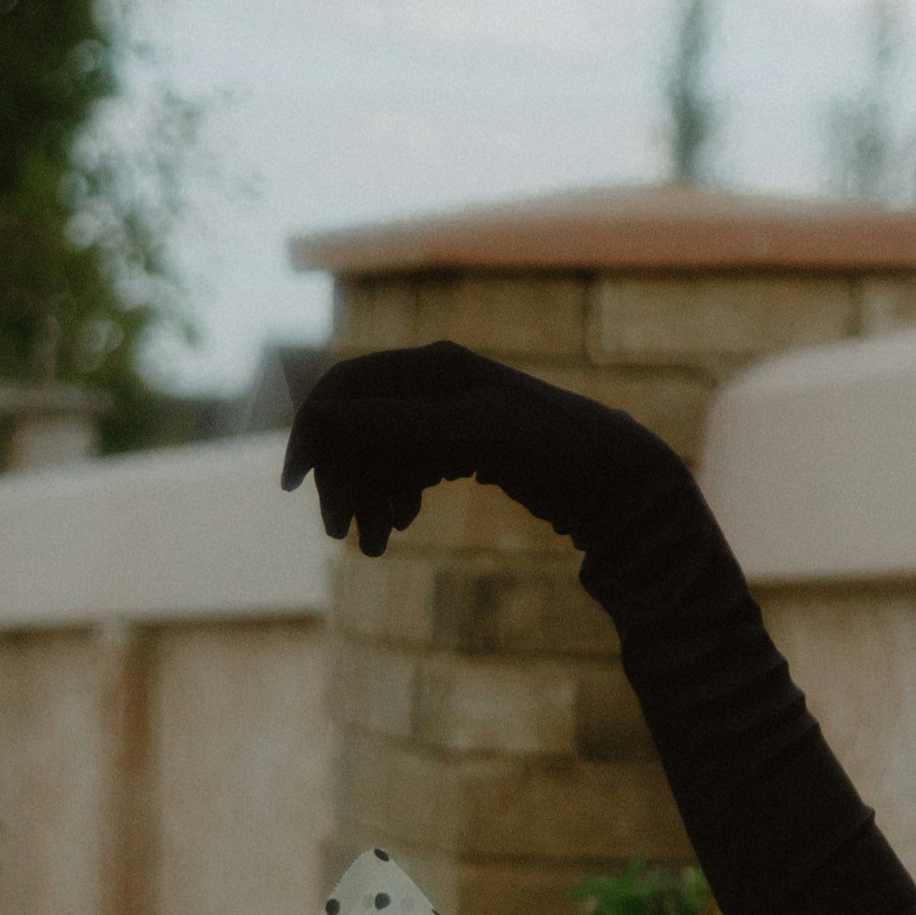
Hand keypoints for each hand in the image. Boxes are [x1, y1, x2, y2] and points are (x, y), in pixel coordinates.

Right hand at [281, 341, 687, 559]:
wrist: (620, 480)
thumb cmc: (551, 447)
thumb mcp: (468, 434)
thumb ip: (394, 425)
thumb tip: (318, 420)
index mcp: (433, 367)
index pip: (346, 390)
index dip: (314, 435)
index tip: (296, 488)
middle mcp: (436, 386)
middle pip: (360, 429)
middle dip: (345, 479)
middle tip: (340, 535)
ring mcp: (451, 420)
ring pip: (383, 457)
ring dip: (369, 498)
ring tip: (374, 548)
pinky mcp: (467, 452)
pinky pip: (410, 473)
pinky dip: (397, 500)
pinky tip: (399, 529)